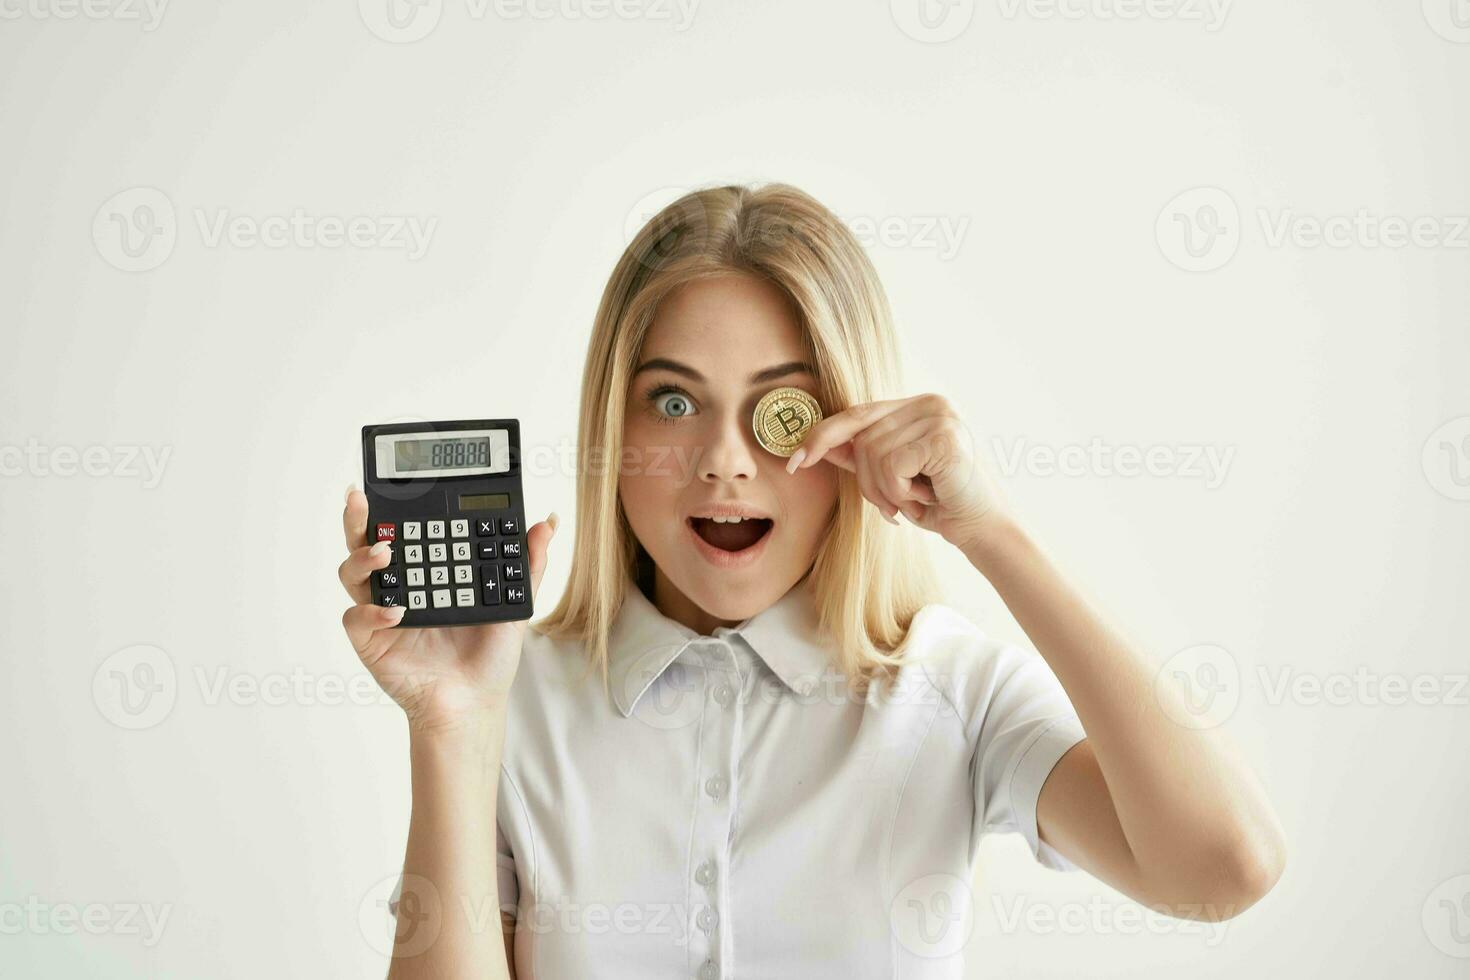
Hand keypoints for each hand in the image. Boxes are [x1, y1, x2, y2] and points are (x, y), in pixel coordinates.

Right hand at [337, 486, 556, 735]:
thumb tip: (548, 522)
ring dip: (362, 557)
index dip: (392, 506)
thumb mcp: (515, 603)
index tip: (390, 483)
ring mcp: (381, 610)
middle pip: (365, 542)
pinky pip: (356, 619)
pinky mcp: (371, 641)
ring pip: (352, 573)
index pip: (404, 529)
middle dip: (358, 517)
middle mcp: (401, 584)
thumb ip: (527, 563)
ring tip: (386, 553)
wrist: (475, 702)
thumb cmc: (489, 655)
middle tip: (360, 499)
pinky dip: (371, 612)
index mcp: (428, 569)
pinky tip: (396, 612)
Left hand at [787, 393, 1010, 551]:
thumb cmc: (937, 502)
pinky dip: (899, 491)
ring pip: (873, 452)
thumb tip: (814, 446)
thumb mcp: (890, 477)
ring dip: (886, 490)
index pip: (856, 413)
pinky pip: (892, 464)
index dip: (822, 436)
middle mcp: (929, 402)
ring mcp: (940, 415)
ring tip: (913, 501)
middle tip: (890, 507)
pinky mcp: (944, 436)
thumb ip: (858, 457)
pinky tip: (925, 497)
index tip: (795, 462)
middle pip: (861, 437)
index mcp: (916, 405)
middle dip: (866, 481)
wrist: (980, 527)